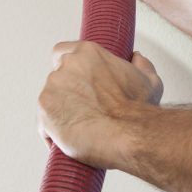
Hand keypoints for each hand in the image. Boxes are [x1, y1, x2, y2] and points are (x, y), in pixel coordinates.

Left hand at [37, 41, 163, 169]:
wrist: (129, 134)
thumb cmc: (138, 109)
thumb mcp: (149, 79)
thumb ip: (141, 64)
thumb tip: (136, 58)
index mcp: (88, 52)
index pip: (62, 50)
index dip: (66, 66)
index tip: (74, 79)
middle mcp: (67, 66)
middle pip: (57, 77)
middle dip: (67, 93)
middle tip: (83, 109)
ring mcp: (52, 88)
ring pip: (50, 100)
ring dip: (60, 111)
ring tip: (80, 128)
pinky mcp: (44, 111)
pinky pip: (43, 124)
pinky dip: (53, 133)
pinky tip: (69, 141)